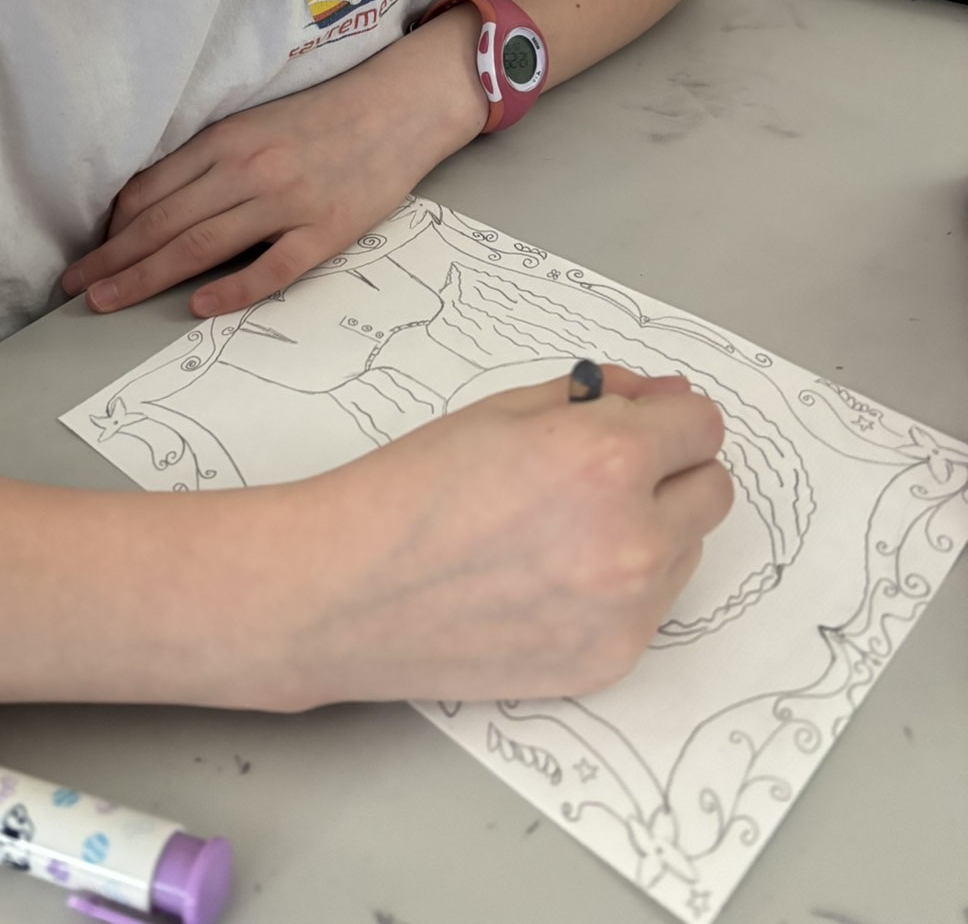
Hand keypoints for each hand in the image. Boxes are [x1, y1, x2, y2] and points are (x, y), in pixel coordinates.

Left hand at [63, 11, 486, 316]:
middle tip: (73, 291)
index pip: (151, 191)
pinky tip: (196, 307)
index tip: (87, 256)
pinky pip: (271, 268)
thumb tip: (154, 205)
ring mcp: (288, 202)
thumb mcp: (256, 124)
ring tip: (107, 302)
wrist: (400, 108)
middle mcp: (249, 169)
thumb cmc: (324, 117)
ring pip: (201, 245)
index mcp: (227, 140)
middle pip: (164, 223)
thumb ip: (210, 161)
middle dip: (112, 260)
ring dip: (145, 277)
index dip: (112, 228)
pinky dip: (230, 290)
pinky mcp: (326, 231)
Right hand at [273, 366, 731, 704]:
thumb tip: (668, 398)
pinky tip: (550, 578)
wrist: (348, 590)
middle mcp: (633, 537)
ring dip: (652, 530)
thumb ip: (601, 397)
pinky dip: (622, 589)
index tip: (636, 427)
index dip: (667, 419)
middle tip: (596, 477)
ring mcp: (626, 610)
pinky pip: (653, 608)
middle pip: (713, 491)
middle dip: (670, 472)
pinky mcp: (610, 662)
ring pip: (687, 551)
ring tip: (561, 531)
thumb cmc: (412, 489)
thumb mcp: (504, 411)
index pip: (704, 427)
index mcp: (607, 458)